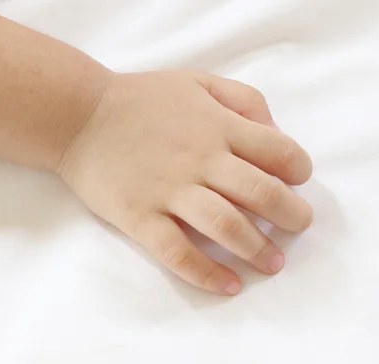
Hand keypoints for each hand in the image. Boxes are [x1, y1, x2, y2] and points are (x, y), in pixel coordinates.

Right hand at [58, 71, 312, 295]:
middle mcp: (200, 160)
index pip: (279, 152)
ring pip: (226, 227)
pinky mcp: (141, 217)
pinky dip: (206, 274)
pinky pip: (178, 253)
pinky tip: (228, 286)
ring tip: (273, 263)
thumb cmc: (141, 99)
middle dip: (292, 216)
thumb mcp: (198, 81)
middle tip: (297, 227)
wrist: (80, 115)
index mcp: (218, 126)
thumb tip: (276, 130)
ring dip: (258, 250)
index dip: (298, 171)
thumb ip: (243, 99)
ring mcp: (169, 191)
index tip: (297, 183)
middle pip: (262, 194)